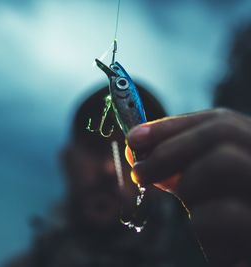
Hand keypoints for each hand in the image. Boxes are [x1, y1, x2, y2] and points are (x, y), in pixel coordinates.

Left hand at [125, 108, 250, 266]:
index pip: (221, 122)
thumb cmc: (231, 230)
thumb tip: (137, 150)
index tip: (134, 138)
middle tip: (139, 172)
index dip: (171, 126)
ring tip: (193, 211)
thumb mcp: (205, 191)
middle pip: (223, 131)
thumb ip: (178, 168)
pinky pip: (227, 212)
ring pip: (224, 161)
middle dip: (168, 149)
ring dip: (189, 186)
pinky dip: (204, 225)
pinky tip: (214, 244)